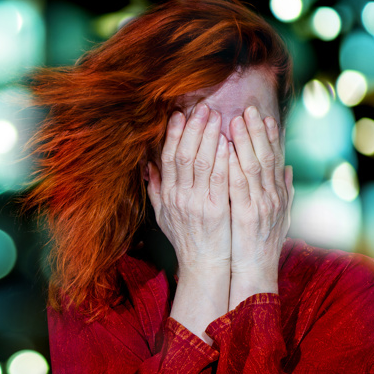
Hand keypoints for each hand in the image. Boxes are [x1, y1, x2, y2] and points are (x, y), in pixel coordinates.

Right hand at [146, 103, 230, 276]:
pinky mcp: (216, 209)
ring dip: (208, 137)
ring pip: (200, 162)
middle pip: (183, 155)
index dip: (173, 135)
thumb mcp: (163, 215)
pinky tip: (226, 141)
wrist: (203, 265)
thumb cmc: (186, 239)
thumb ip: (156, 189)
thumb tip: (148, 165)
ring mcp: (197, 202)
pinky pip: (217, 178)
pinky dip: (221, 158)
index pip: (167, 158)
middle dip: (193, 129)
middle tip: (202, 108)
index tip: (179, 115)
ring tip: (216, 116)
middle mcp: (179, 196)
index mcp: (167, 195)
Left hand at [228, 105, 293, 308]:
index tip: (264, 116)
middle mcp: (272, 196)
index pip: (274, 159)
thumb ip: (284, 192)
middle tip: (249, 109)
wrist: (256, 271)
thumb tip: (289, 169)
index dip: (270, 136)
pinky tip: (227, 148)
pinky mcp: (247, 215)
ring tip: (236, 120)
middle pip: (265, 156)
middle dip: (257, 131)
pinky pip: (239, 184)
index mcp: (277, 194)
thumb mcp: (279, 216)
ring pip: (253, 165)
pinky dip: (233, 164)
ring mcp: (260, 205)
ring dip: (245, 141)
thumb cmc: (262, 245)